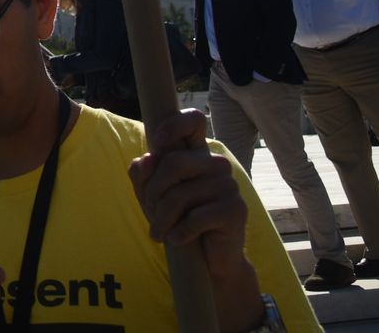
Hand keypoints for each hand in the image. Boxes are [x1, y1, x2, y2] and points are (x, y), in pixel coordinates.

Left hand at [128, 109, 255, 281]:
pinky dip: (178, 233)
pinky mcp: (236, 209)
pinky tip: (176, 240)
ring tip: (158, 233)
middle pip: (174, 162)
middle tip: (150, 210)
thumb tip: (146, 160)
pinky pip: (196, 217)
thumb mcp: (151, 194)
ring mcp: (229, 185)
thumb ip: (142, 173)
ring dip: (162, 219)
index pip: (193, 120)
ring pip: (180, 195)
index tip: (156, 145)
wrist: (208, 258)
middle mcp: (216, 164)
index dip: (172, 126)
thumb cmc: (177, 219)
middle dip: (153, 191)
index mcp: (197, 154)